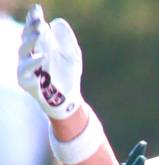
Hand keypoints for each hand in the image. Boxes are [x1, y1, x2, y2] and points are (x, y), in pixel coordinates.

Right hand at [17, 4, 83, 119]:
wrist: (69, 98)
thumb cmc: (68, 73)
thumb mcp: (72, 54)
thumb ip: (66, 39)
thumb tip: (56, 22)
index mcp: (40, 44)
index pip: (34, 28)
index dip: (33, 18)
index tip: (37, 9)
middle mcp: (30, 53)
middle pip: (26, 37)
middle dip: (31, 28)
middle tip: (38, 21)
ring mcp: (26, 66)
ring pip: (23, 52)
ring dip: (30, 42)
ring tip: (39, 34)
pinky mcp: (25, 80)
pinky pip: (25, 72)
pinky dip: (32, 65)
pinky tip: (42, 57)